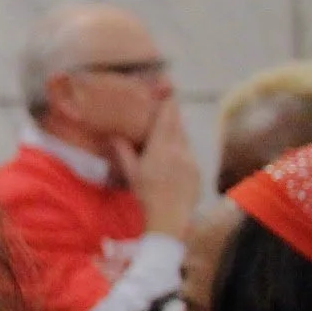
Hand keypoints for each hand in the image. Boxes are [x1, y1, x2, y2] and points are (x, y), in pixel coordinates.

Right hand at [109, 101, 199, 238]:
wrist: (170, 218)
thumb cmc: (146, 196)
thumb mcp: (131, 173)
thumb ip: (124, 152)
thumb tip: (114, 135)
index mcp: (161, 148)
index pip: (167, 119)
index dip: (168, 104)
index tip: (168, 92)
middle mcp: (179, 150)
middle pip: (178, 126)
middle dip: (173, 116)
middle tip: (168, 107)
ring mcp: (191, 160)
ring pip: (185, 140)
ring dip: (178, 134)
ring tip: (169, 133)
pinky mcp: (197, 171)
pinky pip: (189, 154)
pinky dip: (182, 151)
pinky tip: (174, 159)